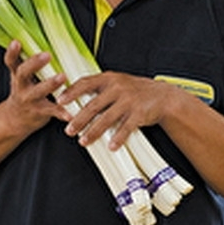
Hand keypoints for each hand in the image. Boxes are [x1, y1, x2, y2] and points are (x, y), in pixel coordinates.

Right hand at [2, 41, 69, 133]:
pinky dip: (62, 112)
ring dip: (50, 84)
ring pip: (38, 92)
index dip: (12, 52)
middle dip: (34, 63)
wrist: (16, 119)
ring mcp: (30, 100)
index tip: (16, 41)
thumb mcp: (23, 77)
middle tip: (47, 54)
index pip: (11, 62)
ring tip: (62, 76)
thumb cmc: (26, 92)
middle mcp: (21, 87)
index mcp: (18, 76)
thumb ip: (32, 63)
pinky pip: (53, 111)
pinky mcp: (40, 112)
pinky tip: (71, 113)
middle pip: (23, 73)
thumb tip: (47, 38)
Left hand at [58, 71, 176, 149]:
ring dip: (93, 132)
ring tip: (84, 141)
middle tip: (69, 130)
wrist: (163, 96)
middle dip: (79, 120)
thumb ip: (100, 88)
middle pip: (93, 106)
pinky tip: (111, 145)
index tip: (60, 101)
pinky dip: (118, 138)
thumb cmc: (137, 91)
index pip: (86, 83)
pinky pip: (125, 128)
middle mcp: (118, 88)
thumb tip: (75, 99)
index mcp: (110, 79)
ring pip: (106, 119)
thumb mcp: (118, 83)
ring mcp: (129, 101)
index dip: (71, 92)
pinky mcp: (139, 113)